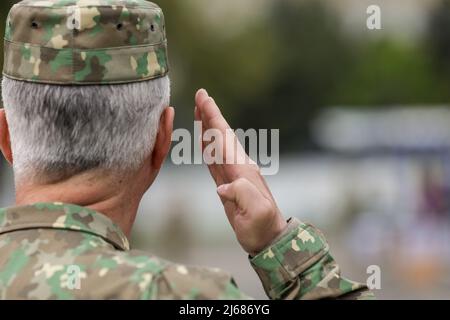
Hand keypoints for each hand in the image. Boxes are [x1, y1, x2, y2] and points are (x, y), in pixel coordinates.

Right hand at [195, 89, 286, 255]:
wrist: (268, 238)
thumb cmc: (262, 226)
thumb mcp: (256, 212)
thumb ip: (242, 194)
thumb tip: (223, 187)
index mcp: (242, 169)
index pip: (224, 138)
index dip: (213, 118)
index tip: (204, 98)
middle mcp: (238, 167)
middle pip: (221, 135)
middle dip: (210, 115)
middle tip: (200, 95)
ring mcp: (233, 174)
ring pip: (217, 144)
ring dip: (208, 127)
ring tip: (199, 111)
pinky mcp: (228, 183)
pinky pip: (215, 160)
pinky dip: (208, 146)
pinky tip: (204, 139)